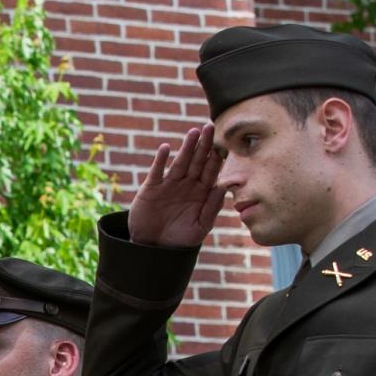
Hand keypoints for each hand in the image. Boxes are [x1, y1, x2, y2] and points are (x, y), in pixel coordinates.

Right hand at [127, 127, 227, 247]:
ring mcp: (169, 184)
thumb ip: (211, 208)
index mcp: (201, 192)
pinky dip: (160, 160)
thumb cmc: (180, 239)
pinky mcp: (151, 188)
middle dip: (204, 145)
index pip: (211, 171)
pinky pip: (157, 172)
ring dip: (186, 147)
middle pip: (197, 161)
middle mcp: (187, 184)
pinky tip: (165, 149)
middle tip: (210, 127)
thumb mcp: (200, 226)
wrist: (155, 249)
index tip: (224, 146)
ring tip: (193, 132)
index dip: (216, 158)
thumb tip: (222, 188)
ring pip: (180, 162)